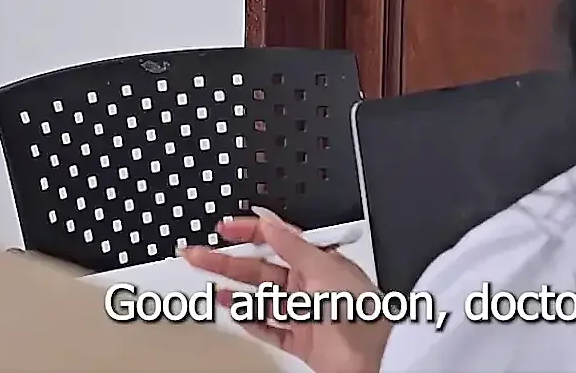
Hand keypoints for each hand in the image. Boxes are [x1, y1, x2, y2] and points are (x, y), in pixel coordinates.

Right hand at [182, 209, 388, 372]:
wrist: (376, 356)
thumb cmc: (362, 309)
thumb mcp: (324, 266)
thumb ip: (292, 244)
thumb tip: (269, 220)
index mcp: (317, 260)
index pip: (276, 239)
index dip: (249, 231)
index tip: (223, 227)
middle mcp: (309, 284)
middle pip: (260, 268)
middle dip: (228, 260)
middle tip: (199, 255)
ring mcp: (303, 313)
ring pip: (260, 298)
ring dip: (234, 289)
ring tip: (209, 282)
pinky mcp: (300, 339)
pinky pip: (268, 327)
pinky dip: (249, 319)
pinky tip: (233, 310)